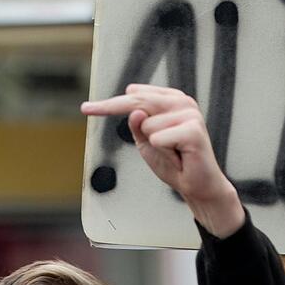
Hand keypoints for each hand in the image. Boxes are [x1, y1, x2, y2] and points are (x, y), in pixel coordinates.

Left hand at [82, 84, 244, 236]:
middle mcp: (181, 101)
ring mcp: (189, 113)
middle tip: (89, 112)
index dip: (109, 104)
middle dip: (111, 108)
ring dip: (155, 145)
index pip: (135, 97)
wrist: (198, 186)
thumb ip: (138, 127)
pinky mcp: (194, 129)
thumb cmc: (174, 163)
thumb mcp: (147, 144)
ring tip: (172, 153)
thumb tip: (135, 112)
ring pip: (147, 124)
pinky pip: (158, 138)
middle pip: (137, 101)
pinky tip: (179, 156)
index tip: (85, 108)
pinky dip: (163, 151)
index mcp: (171, 100)